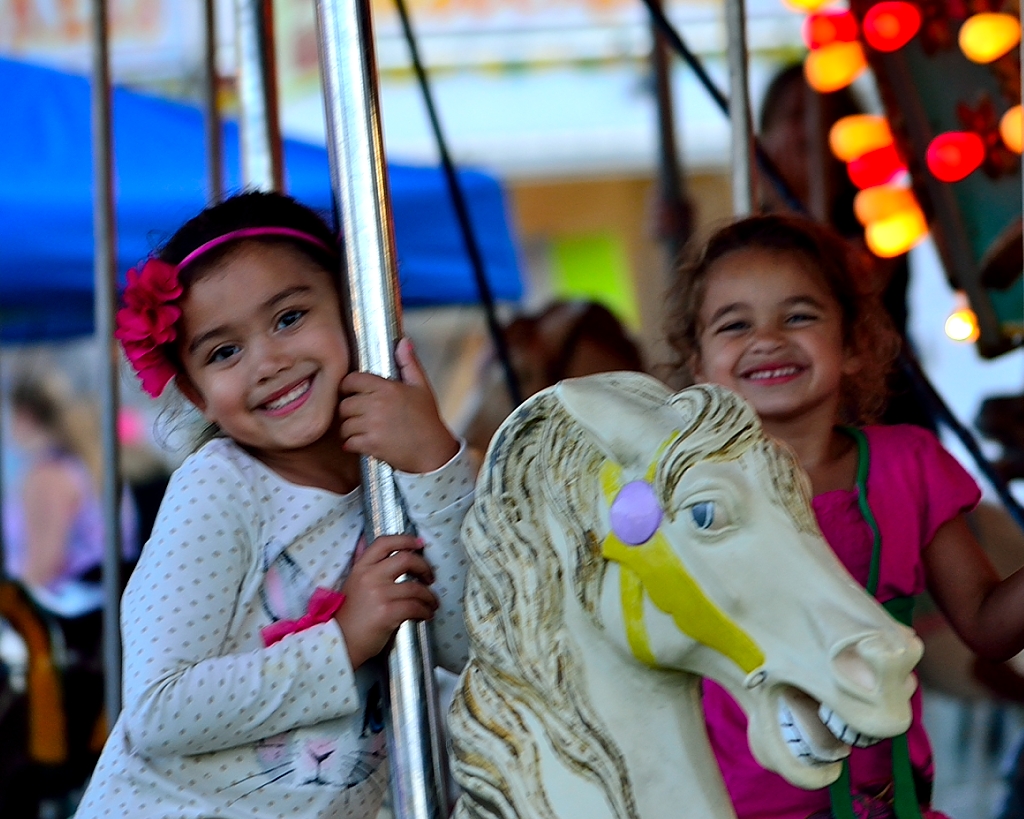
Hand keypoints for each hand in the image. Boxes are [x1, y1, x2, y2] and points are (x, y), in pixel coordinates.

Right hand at [335, 534, 437, 669]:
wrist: (339, 642)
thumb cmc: (348, 616)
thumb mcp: (352, 583)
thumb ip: (363, 564)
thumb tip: (365, 540)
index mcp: (361, 568)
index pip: (384, 543)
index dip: (405, 540)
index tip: (419, 544)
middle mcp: (370, 577)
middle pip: (406, 559)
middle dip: (424, 567)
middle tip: (430, 577)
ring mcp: (379, 594)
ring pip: (415, 587)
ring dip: (429, 596)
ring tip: (431, 603)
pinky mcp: (387, 613)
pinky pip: (415, 606)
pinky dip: (425, 611)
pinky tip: (426, 615)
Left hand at [340, 337, 458, 472]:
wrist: (433, 452)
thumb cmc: (427, 419)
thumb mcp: (422, 387)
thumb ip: (409, 363)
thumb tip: (403, 341)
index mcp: (387, 388)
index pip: (352, 380)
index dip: (348, 386)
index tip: (351, 392)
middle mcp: (377, 405)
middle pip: (344, 404)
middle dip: (349, 411)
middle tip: (357, 415)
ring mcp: (373, 425)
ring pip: (344, 425)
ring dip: (350, 429)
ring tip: (361, 430)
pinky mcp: (371, 444)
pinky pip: (348, 442)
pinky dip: (352, 444)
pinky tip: (362, 443)